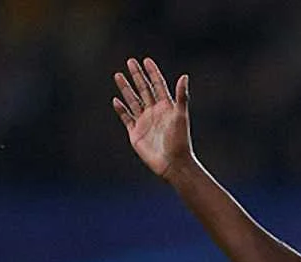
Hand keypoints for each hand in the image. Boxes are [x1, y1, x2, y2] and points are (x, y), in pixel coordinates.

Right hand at [112, 58, 192, 179]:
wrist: (173, 163)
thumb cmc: (180, 140)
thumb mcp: (180, 116)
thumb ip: (181, 96)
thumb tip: (184, 75)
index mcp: (167, 107)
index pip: (158, 85)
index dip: (153, 73)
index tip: (147, 60)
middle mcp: (155, 112)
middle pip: (144, 89)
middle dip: (137, 75)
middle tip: (130, 61)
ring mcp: (145, 121)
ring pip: (133, 100)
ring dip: (126, 88)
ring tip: (118, 75)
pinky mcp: (136, 133)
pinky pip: (126, 118)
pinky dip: (121, 109)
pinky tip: (116, 100)